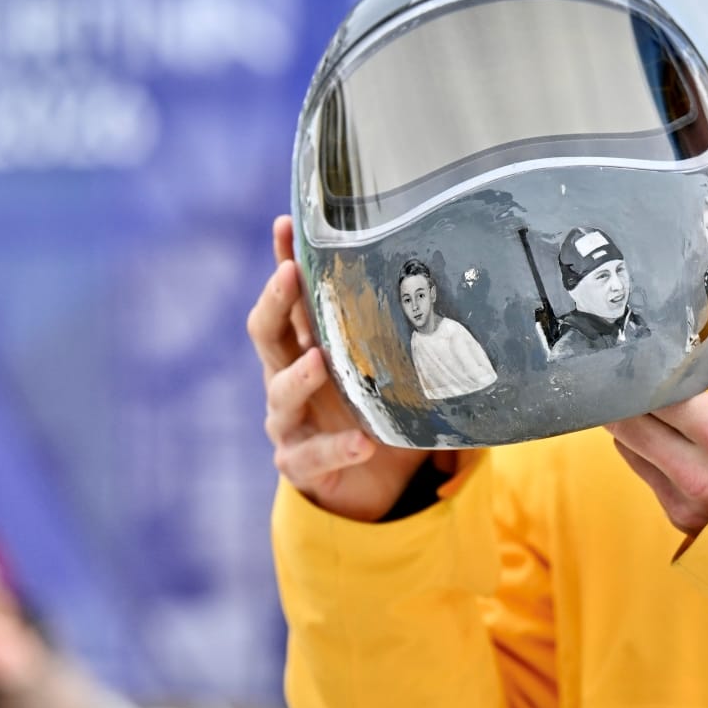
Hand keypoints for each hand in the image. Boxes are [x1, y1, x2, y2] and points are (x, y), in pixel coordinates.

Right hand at [251, 216, 435, 521]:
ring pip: (280, 394)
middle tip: (288, 275)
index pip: (287, 298)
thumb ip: (395, 331)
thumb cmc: (372, 408)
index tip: (286, 224)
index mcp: (303, 345)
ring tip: (318, 363)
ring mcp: (288, 422)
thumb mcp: (383, 365)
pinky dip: (338, 448)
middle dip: (274, 303)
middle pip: (266, 335)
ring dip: (299, 377)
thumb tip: (440, 278)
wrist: (369, 483)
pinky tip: (362, 443)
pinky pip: (314, 456)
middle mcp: (285, 378)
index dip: (282, 260)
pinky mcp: (301, 464)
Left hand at [605, 266, 707, 535]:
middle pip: (626, 424)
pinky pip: (644, 475)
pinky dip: (646, 448)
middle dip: (625, 392)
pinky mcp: (684, 521)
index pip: (650, 394)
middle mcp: (697, 476)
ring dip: (633, 420)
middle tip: (630, 359)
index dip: (639, 366)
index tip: (638, 340)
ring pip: (628, 450)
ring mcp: (687, 503)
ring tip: (648, 389)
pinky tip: (668, 426)